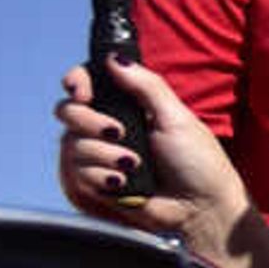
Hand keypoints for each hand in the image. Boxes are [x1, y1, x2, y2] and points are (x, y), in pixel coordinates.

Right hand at [56, 57, 246, 256]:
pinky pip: (74, 175)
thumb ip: (146, 86)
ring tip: (135, 166)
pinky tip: (125, 185)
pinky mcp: (95, 185)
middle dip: (90, 122)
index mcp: (128, 108)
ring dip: (105, 156)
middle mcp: (108, 129)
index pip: (87, 84)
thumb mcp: (176, 117)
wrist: (200, 209)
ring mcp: (99, 157)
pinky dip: (101, 179)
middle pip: (68, 112)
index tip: (82, 91)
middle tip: (120, 133)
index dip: (76, 82)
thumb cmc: (198, 163)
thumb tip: (115, 58)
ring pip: (71, 146)